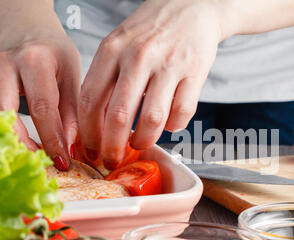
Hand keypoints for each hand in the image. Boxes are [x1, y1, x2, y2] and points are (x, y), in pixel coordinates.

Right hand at [0, 1, 80, 169]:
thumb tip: (69, 146)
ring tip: (33, 155)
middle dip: (24, 144)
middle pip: (7, 113)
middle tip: (42, 164)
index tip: (63, 161)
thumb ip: (71, 111)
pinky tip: (22, 142)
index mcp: (36, 61)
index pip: (43, 107)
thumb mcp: (71, 75)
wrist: (27, 28)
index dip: (52, 139)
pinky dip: (7, 129)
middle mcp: (7, 65)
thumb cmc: (54, 52)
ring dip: (13, 139)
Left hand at [78, 0, 225, 168]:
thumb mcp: (119, 43)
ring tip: (141, 144)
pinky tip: (169, 123)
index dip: (88, 132)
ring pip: (152, 119)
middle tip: (112, 160)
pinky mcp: (195, 72)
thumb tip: (96, 123)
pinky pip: (182, 113)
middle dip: (112, 147)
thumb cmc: (152, 30)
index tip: (89, 149)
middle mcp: (139, 56)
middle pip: (118, 115)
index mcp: (113, 49)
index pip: (91, 99)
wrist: (193, 6)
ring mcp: (169, 64)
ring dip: (144, 141)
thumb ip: (107, 77)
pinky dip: (174, 127)